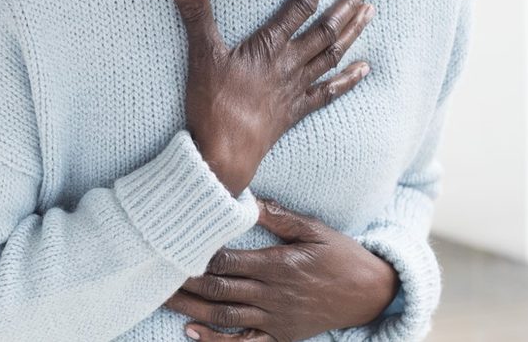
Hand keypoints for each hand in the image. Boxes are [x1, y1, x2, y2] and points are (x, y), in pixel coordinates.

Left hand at [164, 198, 399, 341]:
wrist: (373, 293)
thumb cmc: (343, 255)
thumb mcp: (315, 229)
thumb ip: (280, 217)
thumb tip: (247, 200)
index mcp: (279, 265)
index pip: (228, 260)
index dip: (199, 254)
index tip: (173, 245)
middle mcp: (274, 294)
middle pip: (219, 288)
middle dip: (185, 281)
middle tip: (154, 273)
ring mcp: (276, 319)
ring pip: (225, 316)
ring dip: (192, 308)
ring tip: (162, 299)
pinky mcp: (281, 336)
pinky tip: (192, 332)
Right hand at [170, 0, 374, 195]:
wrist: (225, 152)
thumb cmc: (213, 104)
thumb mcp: (200, 55)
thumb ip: (195, 13)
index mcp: (269, 47)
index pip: (299, 7)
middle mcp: (289, 64)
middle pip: (324, 30)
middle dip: (344, 6)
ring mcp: (296, 88)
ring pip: (331, 55)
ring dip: (351, 33)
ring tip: (369, 13)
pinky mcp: (295, 111)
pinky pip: (328, 92)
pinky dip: (348, 80)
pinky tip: (363, 69)